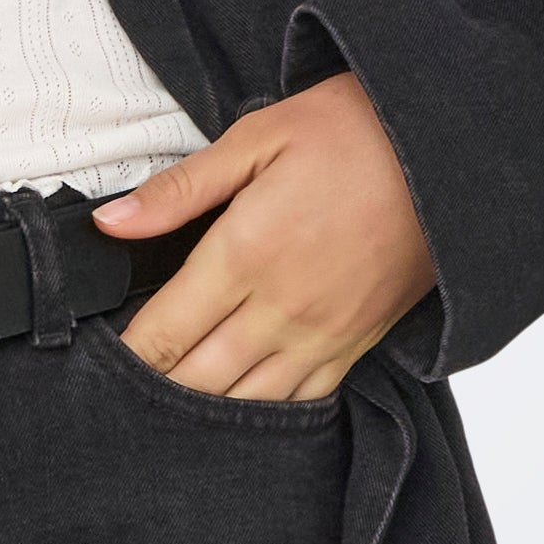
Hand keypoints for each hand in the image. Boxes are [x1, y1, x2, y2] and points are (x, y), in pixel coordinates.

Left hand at [90, 77, 436, 400]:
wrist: (447, 153)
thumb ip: (180, 190)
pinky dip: (263, 410)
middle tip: (119, 391)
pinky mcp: (356, 344)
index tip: (97, 360)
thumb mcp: (256, 138)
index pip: (164, 330)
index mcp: (244, 254)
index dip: (125, 354)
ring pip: (245, 401)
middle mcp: (280, 307)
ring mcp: (321, 334)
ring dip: (202, 408)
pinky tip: (239, 406)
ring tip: (165, 409)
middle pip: (196, 377)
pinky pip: (301, 400)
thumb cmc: (351, 132)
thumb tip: (111, 223)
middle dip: (153, 388)